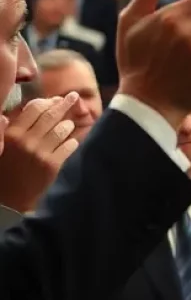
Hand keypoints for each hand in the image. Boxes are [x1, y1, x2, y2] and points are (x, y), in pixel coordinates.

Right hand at [0, 94, 79, 211]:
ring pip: (62, 129)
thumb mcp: (0, 146)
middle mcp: (27, 141)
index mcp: (11, 134)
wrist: (7, 202)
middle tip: (74, 97)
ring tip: (68, 125)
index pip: (34, 108)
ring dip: (67, 125)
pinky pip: (69, 146)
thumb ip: (7, 129)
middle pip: (51, 115)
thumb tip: (16, 111)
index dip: (46, 101)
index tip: (54, 99)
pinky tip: (71, 141)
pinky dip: (71, 142)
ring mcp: (41, 153)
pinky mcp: (52, 166)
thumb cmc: (2, 172)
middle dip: (64, 104)